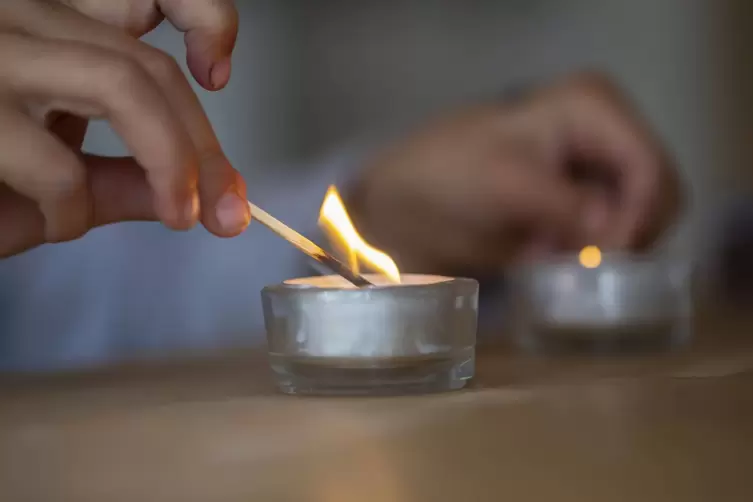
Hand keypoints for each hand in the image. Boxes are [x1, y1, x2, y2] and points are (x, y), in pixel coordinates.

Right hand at [0, 0, 248, 258]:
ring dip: (171, 164)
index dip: (203, 16)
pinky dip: (74, 210)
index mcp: (49, 30)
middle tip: (225, 210)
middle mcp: (18, 19)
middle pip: (148, 65)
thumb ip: (119, 180)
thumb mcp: (53, 180)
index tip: (218, 71)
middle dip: (203, 146)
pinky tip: (56, 224)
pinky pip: (56, 161)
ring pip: (123, 85)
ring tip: (181, 216)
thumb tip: (190, 196)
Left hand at [349, 73, 682, 275]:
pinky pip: (614, 236)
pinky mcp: (583, 201)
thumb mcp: (507, 185)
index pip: (649, 167)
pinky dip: (591, 256)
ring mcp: (598, 166)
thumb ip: (565, 207)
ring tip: (557, 262)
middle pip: (658, 195)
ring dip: (609, 250)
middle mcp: (606, 131)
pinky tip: (551, 260)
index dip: (637, 219)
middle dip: (627, 237)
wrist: (407, 202)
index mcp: (592, 106)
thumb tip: (611, 235)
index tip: (602, 260)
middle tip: (582, 269)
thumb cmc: (448, 176)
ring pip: (642, 220)